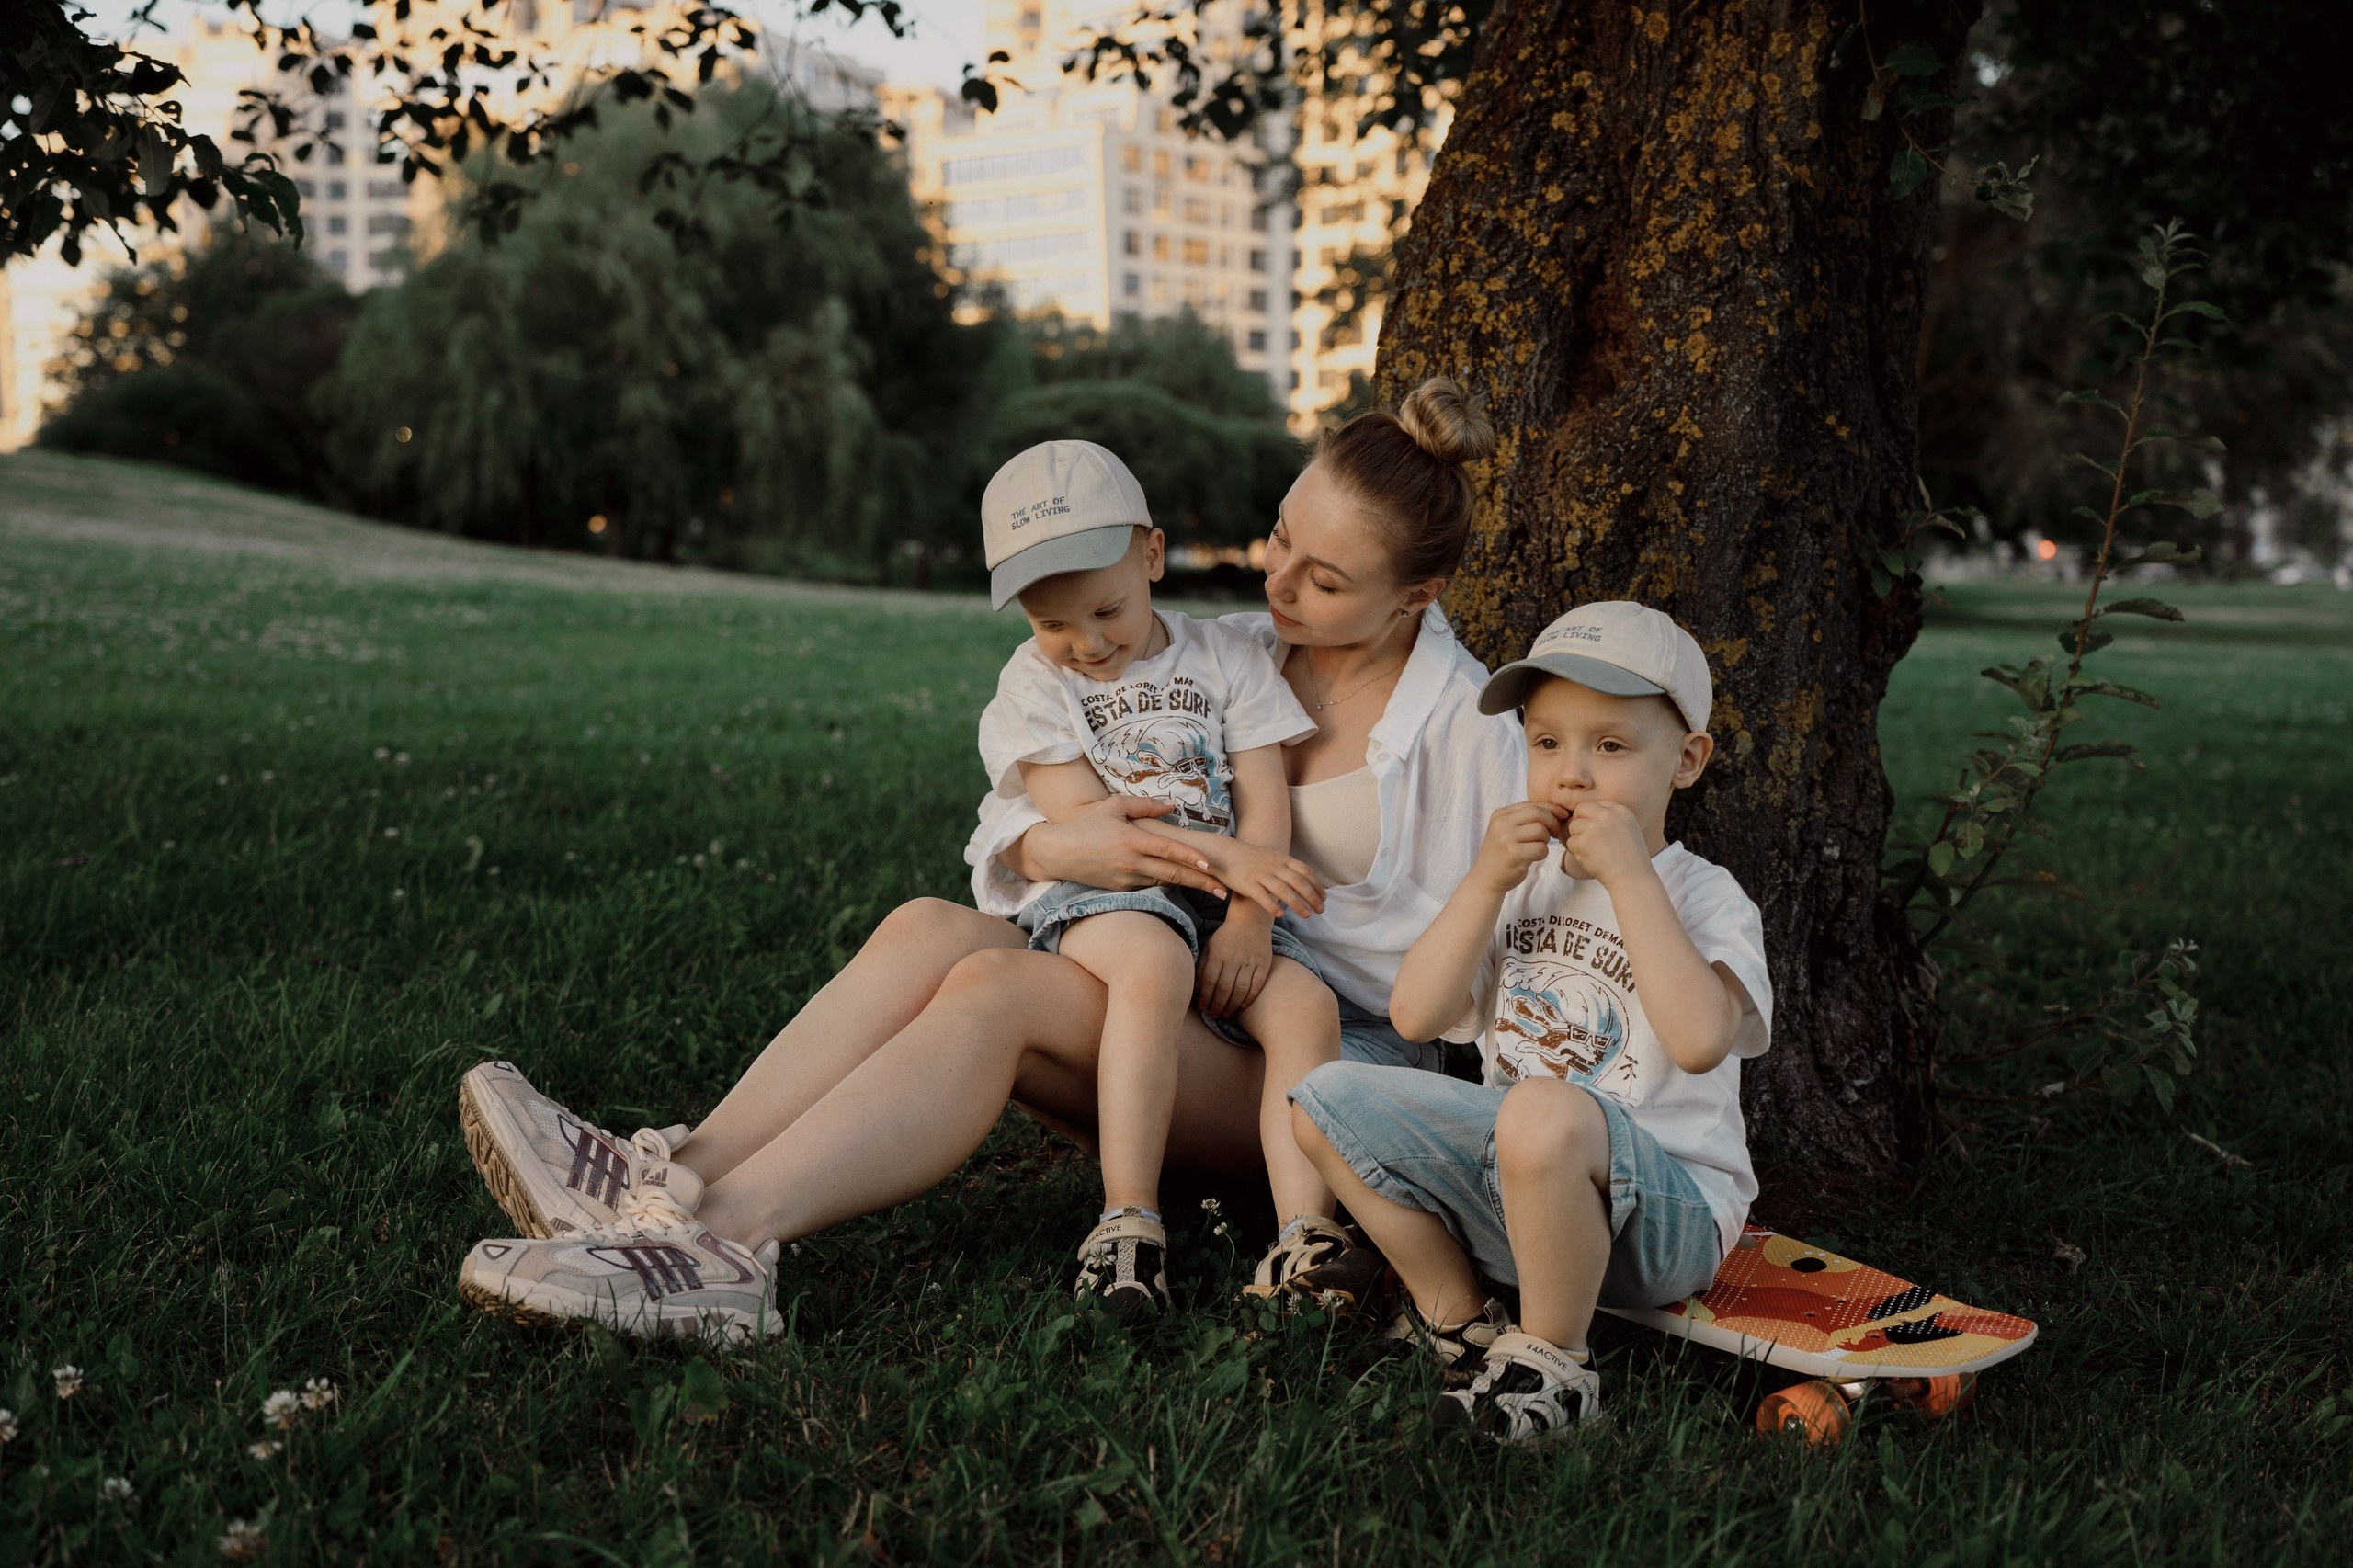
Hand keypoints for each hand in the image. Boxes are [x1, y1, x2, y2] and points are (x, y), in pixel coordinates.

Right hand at [1013, 796, 1231, 896]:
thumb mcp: (1114, 806)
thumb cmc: (1085, 824)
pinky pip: (1149, 886)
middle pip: (1174, 875)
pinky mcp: (1120, 890)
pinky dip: (1166, 884)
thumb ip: (1145, 806)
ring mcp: (1126, 879)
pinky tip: (1181, 883)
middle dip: (1202, 884)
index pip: (1169, 851)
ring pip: (1163, 883)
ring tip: (1211, 887)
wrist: (1057, 853)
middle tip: (1225, 891)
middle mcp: (1131, 863)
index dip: (1192, 859)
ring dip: (1187, 886)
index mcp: (1131, 841)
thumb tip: (1173, 805)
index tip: (1212, 866)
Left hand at [1197, 908, 1273, 1017]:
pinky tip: (1243, 1006)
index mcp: (1218, 953)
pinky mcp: (1264, 963)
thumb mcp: (1210, 947)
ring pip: (1240, 989)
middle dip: (1217, 1005)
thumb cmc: (1226, 936)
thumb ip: (1202, 966)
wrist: (1250, 920)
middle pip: (1224, 988)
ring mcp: (1250, 961)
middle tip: (1214, 1015)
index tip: (1202, 1008)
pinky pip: (1257, 984)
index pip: (1209, 980)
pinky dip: (1250, 997)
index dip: (1205, 997)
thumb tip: (1197, 988)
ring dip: (1232, 1005)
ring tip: (1226, 1013)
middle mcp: (1234, 958)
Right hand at [1201, 839, 1325, 919]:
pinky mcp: (1248, 884)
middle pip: (1299, 882)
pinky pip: (1262, 896)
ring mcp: (1261, 875)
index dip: (1317, 885)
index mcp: (1282, 859)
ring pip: (1284, 890)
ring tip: (1307, 915)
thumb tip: (1306, 881)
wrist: (1227, 853)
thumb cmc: (1252, 859)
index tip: (1324, 898)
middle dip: (1312, 897)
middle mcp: (1274, 866)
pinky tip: (1281, 915)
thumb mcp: (1274, 857)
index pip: (1305, 871)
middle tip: (1321, 910)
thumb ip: (1288, 868)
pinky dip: (1273, 906)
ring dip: (1298, 904)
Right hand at [1475, 802, 1567, 892]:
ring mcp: (1506, 839)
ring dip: (1546, 841)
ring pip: (1541, 831)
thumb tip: (1558, 811)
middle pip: (1538, 813)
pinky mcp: (1514, 854)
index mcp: (1500, 814)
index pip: (1532, 804)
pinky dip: (1543, 853)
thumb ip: (1526, 818)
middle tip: (1556, 833)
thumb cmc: (1503, 853)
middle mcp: (1501, 824)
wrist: (1486, 878)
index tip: (1563, 815)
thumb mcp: (1508, 830)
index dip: (1552, 808)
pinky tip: (1534, 857)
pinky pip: (1541, 848)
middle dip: (1553, 822)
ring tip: (1537, 848)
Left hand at [1561, 798, 1653, 885]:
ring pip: (1573, 826)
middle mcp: (1607, 814)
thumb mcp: (1627, 828)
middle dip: (1581, 824)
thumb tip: (1580, 814)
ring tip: (1595, 851)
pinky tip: (1592, 859)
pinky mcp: (1584, 842)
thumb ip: (1608, 817)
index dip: (1592, 818)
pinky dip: (1577, 852)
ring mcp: (1594, 827)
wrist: (1634, 878)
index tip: (1600, 833)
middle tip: (1591, 841)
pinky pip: (1570, 842)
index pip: (1595, 804)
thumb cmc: (1630, 857)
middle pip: (1580, 810)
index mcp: (1620, 809)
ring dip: (1579, 839)